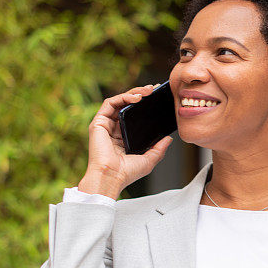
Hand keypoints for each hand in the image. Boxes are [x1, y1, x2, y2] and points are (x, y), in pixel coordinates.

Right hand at [79, 84, 173, 198]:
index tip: (157, 98)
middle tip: (153, 89)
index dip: (144, 105)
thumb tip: (168, 139)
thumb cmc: (126, 173)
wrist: (111, 177)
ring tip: (147, 91)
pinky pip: (110, 103)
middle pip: (126, 106)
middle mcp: (114, 130)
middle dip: (140, 94)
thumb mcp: (149, 159)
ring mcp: (105, 125)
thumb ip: (159, 148)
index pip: (134, 116)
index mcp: (123, 137)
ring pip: (119, 101)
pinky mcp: (98, 122)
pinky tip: (136, 97)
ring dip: (133, 93)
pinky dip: (123, 97)